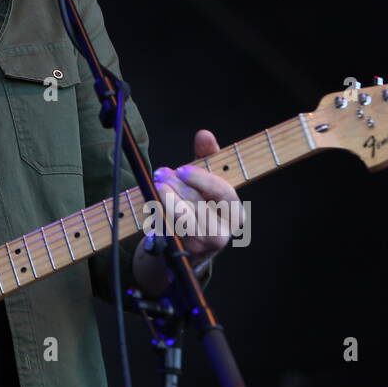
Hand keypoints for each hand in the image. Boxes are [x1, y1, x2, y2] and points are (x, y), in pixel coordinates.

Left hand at [151, 129, 239, 266]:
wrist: (187, 241)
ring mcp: (202, 246)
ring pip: (184, 220)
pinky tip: (152, 203)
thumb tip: (204, 134)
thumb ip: (207, 156)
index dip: (202, 179)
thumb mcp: (205, 179)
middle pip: (200, 205)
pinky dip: (160, 215)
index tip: (182, 168)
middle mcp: (223, 233)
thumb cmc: (199, 204)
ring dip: (166, 200)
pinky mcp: (183, 252)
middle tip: (160, 173)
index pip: (224, 193)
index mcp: (235, 213)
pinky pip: (169, 232)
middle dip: (177, 186)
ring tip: (156, 185)